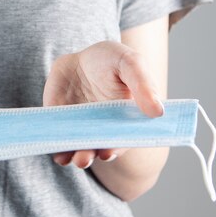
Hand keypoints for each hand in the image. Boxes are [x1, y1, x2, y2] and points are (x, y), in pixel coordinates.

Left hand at [43, 41, 164, 168]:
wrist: (80, 58)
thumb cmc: (111, 60)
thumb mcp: (130, 63)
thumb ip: (144, 85)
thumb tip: (158, 112)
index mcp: (124, 120)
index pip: (121, 140)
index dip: (115, 148)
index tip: (109, 151)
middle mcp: (103, 130)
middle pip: (97, 149)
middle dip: (90, 156)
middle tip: (84, 159)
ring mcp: (81, 128)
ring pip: (77, 149)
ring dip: (74, 156)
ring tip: (72, 159)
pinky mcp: (61, 124)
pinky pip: (58, 140)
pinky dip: (57, 148)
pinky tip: (57, 153)